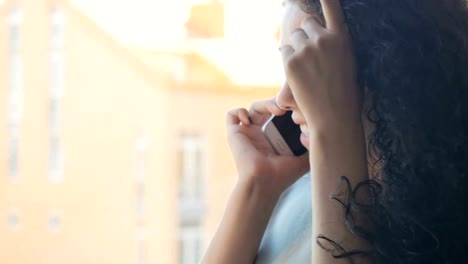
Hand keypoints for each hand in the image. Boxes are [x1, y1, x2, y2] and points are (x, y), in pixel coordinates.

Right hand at [226, 99, 309, 196]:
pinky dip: (240, 112)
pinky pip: (231, 115)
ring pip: (252, 108)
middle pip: (267, 108)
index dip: (287, 109)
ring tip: (277, 110)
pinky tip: (251, 121)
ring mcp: (246, 133)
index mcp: (274, 139)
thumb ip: (311, 145)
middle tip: (287, 108)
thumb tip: (321, 131)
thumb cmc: (282, 175)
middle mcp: (260, 135)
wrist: (264, 183)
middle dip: (278, 103)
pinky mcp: (234, 134)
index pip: (280, 116)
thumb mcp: (303, 159)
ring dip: (265, 104)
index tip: (297, 111)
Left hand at [281, 0, 361, 133]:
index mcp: (342, 38)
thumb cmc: (345, 93)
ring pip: (293, 37)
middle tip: (311, 56)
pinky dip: (287, 60)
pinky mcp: (290, 61)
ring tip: (306, 69)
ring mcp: (306, 49)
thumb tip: (322, 37)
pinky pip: (284, 51)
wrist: (334, 116)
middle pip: (306, 23)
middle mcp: (324, 39)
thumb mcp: (349, 62)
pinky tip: (297, 75)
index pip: (332, 7)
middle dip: (306, 35)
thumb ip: (336, 45)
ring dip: (296, 47)